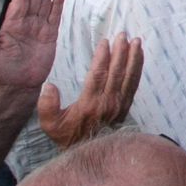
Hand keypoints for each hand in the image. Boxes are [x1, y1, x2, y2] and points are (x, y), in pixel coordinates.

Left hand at [0, 0, 63, 90]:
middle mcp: (26, 24)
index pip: (19, 3)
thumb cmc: (0, 72)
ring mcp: (39, 29)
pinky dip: (58, 6)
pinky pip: (55, 18)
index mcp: (11, 26)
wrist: (17, 87)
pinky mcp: (50, 37)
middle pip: (33, 0)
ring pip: (44, 5)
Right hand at [39, 32, 142, 148]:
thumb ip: (47, 106)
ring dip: (133, 57)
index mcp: (89, 104)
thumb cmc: (67, 135)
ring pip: (128, 76)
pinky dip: (138, 68)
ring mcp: (119, 104)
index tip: (105, 42)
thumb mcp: (50, 124)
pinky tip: (139, 56)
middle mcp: (107, 102)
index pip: (98, 75)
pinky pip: (134, 83)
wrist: (88, 151)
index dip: (103, 57)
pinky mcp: (126, 105)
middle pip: (116, 72)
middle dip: (120, 51)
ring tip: (136, 41)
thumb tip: (49, 86)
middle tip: (123, 34)